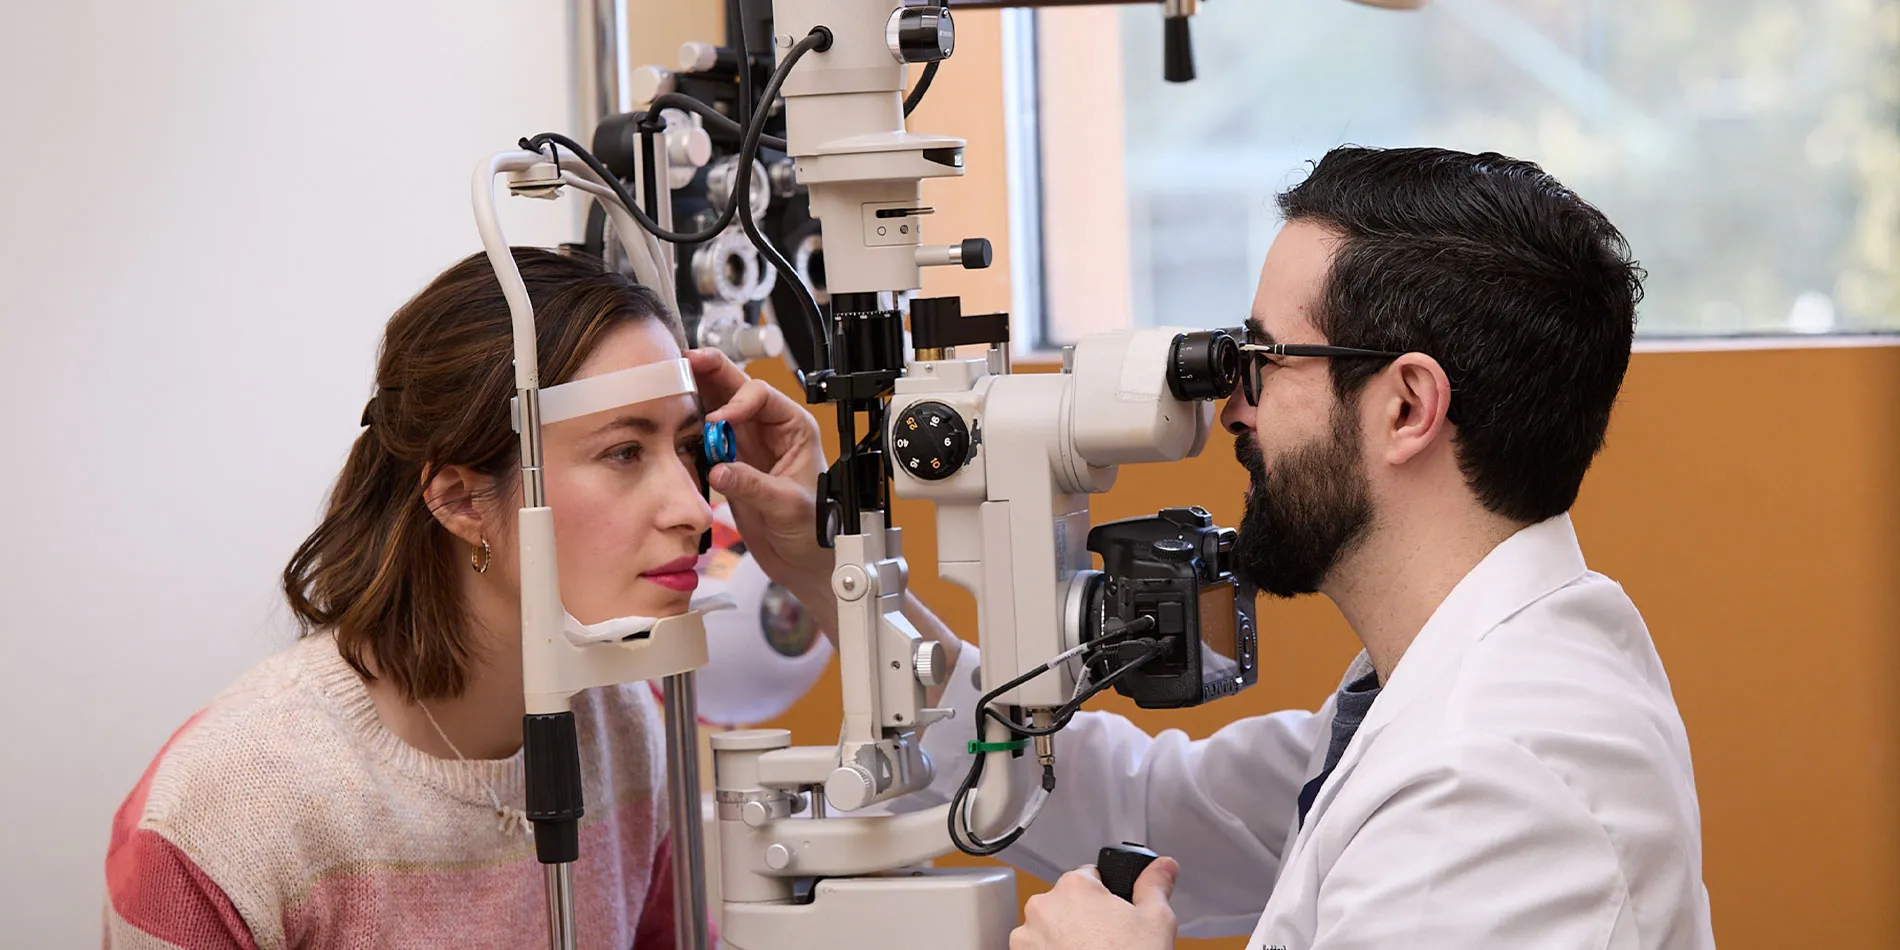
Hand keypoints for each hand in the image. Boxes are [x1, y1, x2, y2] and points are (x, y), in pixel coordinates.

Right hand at [686, 349, 836, 632]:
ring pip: (717, 409)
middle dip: (711, 373)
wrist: (803, 561)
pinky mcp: (729, 464)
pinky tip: (672, 423)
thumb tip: (721, 470)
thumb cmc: (815, 530)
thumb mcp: (787, 506)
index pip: (761, 396)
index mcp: (794, 428)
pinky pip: (705, 439)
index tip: (719, 421)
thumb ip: (754, 486)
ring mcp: (747, 445)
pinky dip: (688, 431)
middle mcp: (769, 430)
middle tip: (685, 361)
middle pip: (736, 390)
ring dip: (696, 397)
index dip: (737, 401)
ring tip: (671, 384)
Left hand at [1011, 859, 1179, 949]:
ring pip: (1049, 926)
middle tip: (1107, 940)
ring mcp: (1026, 936)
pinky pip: (1036, 948)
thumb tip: (1163, 866)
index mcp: (1075, 886)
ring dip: (1064, 936)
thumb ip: (1155, 885)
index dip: (1107, 898)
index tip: (1114, 917)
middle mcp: (1043, 906)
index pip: (1091, 876)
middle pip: (1068, 902)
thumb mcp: (1156, 922)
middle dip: (1085, 918)